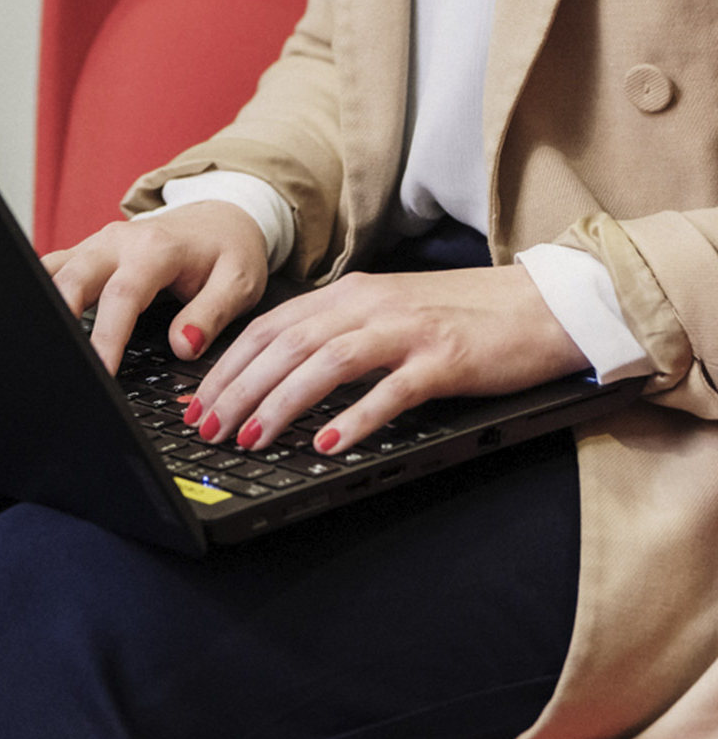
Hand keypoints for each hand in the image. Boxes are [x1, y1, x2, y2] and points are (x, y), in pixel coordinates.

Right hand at [41, 202, 268, 373]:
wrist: (221, 216)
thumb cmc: (229, 251)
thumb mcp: (238, 283)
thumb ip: (211, 314)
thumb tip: (183, 346)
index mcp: (156, 249)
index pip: (123, 295)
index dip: (108, 336)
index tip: (101, 372)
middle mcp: (120, 241)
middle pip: (74, 278)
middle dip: (59, 318)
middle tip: (58, 361)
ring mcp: (99, 244)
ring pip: (55, 272)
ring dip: (45, 305)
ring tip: (42, 346)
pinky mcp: (88, 252)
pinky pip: (54, 268)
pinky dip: (43, 292)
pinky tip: (38, 322)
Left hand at [185, 265, 587, 453]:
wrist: (539, 304)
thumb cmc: (459, 315)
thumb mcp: (385, 313)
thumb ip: (337, 334)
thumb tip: (280, 374)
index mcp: (348, 294)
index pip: (271, 327)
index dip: (229, 365)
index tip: (199, 401)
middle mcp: (368, 305)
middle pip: (287, 344)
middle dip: (239, 388)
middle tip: (209, 428)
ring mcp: (406, 330)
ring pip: (326, 362)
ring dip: (282, 401)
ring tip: (252, 437)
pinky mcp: (444, 359)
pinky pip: (390, 390)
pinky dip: (354, 418)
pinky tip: (327, 444)